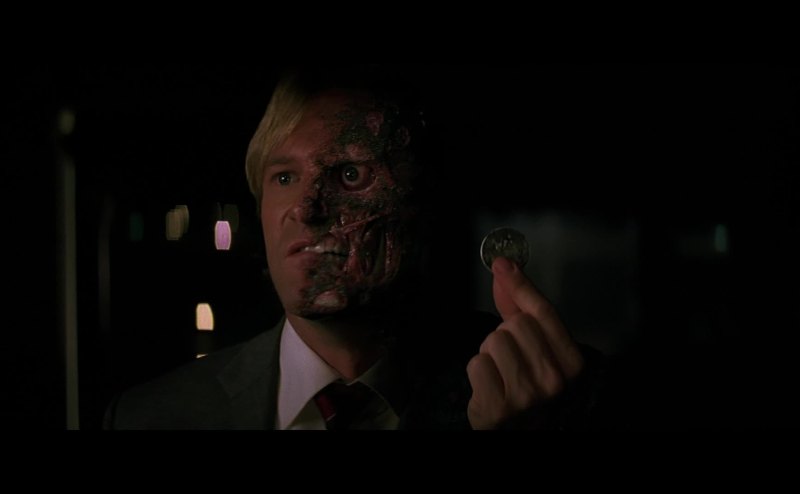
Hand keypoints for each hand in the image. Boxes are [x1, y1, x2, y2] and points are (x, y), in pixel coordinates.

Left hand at [467, 257, 583, 428]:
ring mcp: (527, 397)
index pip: (543, 313)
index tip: (503, 264)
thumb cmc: (527, 384)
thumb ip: (521, 306)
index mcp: (572, 363)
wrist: (518, 431)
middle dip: (504, 334)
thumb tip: (506, 267)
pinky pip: (477, 364)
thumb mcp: (535, 346)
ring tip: (500, 373)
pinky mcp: (499, 409)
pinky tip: (489, 386)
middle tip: (511, 358)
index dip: (520, 285)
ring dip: (489, 353)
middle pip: (514, 324)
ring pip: (493, 341)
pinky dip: (477, 372)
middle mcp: (554, 380)